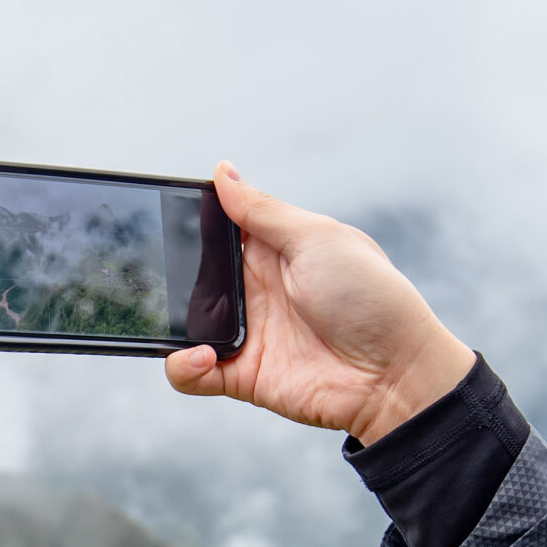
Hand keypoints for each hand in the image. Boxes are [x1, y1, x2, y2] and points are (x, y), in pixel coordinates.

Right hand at [166, 163, 474, 442]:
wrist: (394, 374)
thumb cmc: (370, 296)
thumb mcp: (315, 238)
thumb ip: (261, 211)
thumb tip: (222, 171)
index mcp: (273, 250)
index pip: (217, 229)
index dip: (188, 222)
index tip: (161, 214)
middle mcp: (254, 290)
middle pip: (192, 276)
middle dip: (168, 274)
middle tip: (152, 275)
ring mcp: (247, 333)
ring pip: (184, 325)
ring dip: (170, 323)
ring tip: (180, 324)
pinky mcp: (242, 376)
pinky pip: (193, 374)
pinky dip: (183, 367)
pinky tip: (202, 357)